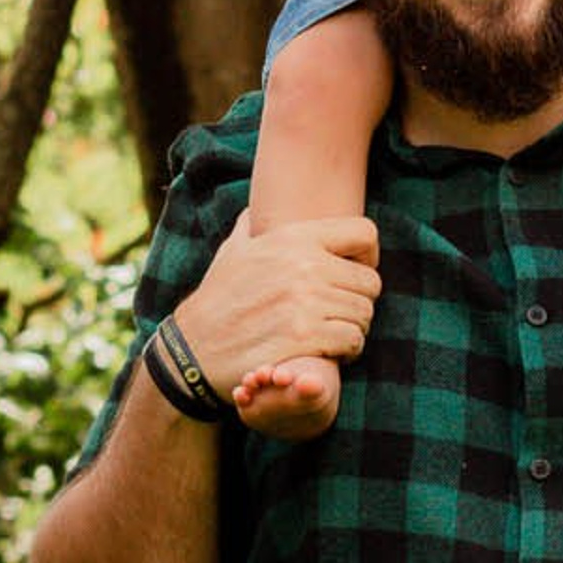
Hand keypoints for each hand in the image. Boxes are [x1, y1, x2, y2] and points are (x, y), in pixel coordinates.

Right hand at [174, 215, 381, 397]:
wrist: (192, 348)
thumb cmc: (218, 299)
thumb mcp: (234, 250)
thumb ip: (253, 225)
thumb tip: (257, 209)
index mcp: (293, 237)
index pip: (365, 233)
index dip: (367, 257)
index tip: (352, 275)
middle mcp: (303, 264)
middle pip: (370, 282)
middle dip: (359, 302)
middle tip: (340, 315)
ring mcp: (305, 301)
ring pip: (364, 314)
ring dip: (354, 329)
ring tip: (333, 335)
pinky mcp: (305, 338)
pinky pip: (352, 341)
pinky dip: (347, 351)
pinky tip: (329, 353)